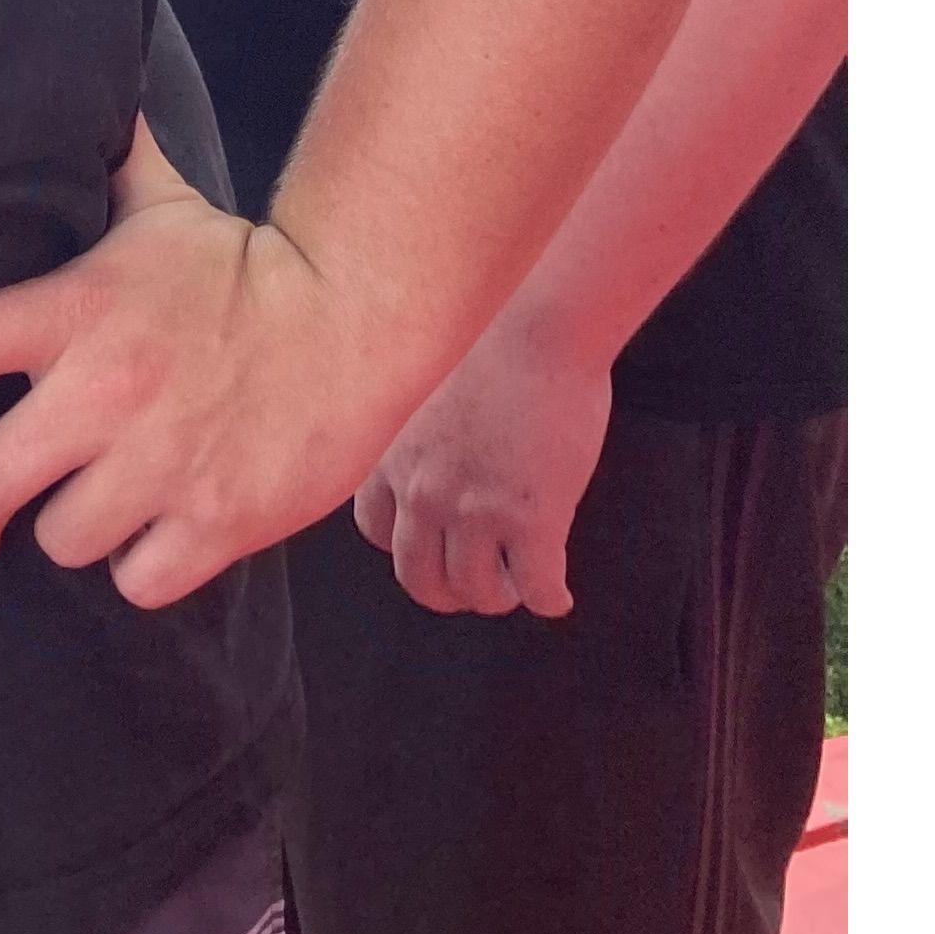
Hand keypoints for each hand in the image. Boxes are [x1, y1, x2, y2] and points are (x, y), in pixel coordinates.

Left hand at [0, 122, 411, 607]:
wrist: (357, 317)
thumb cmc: (248, 264)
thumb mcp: (163, 208)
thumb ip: (109, 166)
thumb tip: (85, 99)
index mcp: (76, 311)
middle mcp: (104, 391)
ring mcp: (159, 462)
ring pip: (62, 541)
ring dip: (68, 535)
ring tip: (88, 513)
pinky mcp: (216, 519)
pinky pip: (137, 580)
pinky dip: (137, 569)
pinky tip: (150, 540)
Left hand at [351, 312, 612, 618]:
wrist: (540, 333)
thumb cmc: (491, 352)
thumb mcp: (426, 402)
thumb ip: (419, 449)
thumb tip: (436, 490)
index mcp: (391, 457)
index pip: (376, 532)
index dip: (410, 548)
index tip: (439, 546)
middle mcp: (422, 490)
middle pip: (420, 579)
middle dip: (453, 591)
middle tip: (482, 583)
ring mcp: (475, 509)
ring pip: (478, 592)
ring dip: (501, 596)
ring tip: (519, 582)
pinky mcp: (531, 520)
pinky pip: (536, 590)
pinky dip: (549, 600)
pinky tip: (558, 595)